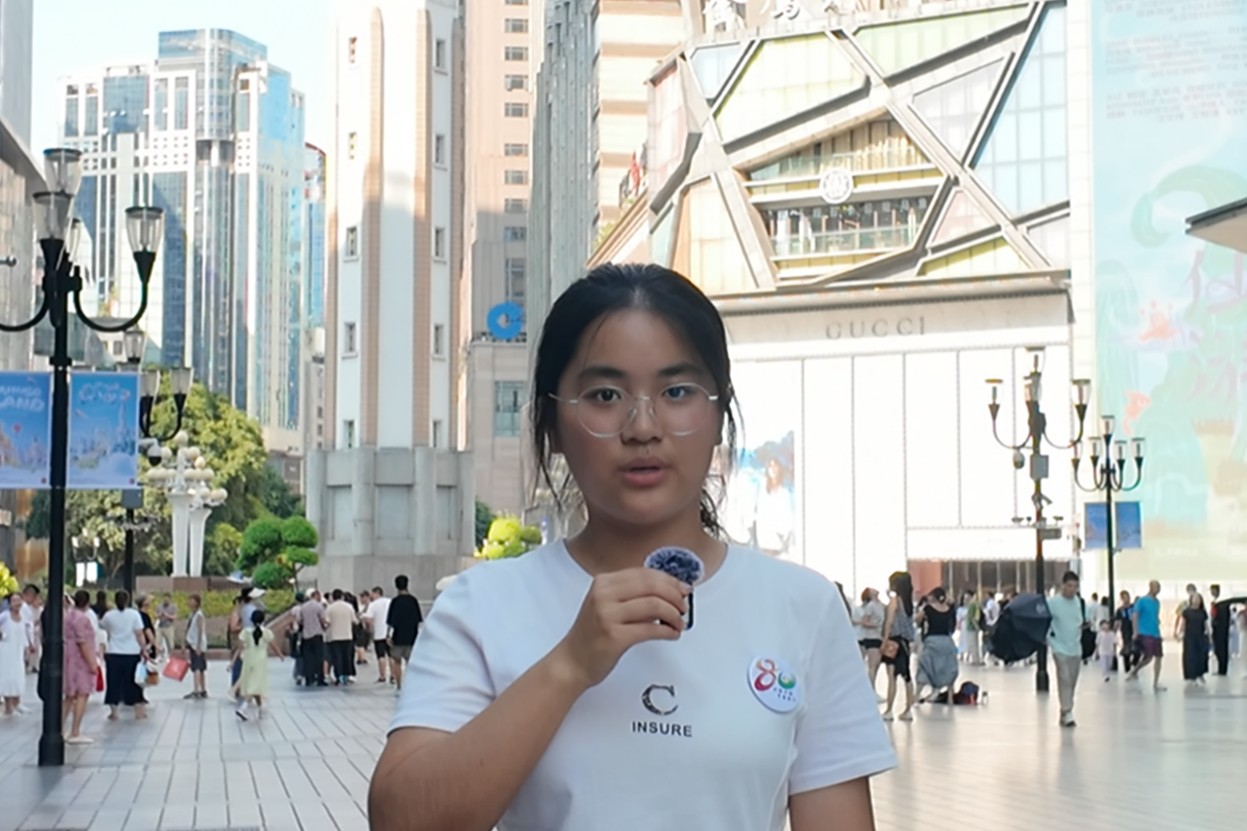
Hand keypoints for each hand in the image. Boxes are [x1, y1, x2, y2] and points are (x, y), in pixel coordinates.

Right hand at [548, 567, 690, 689]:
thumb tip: (671, 591)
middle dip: (675, 595)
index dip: (669, 580)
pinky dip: (667, 631)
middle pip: (651, 586)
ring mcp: (607, 615)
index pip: (644, 573)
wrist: (572, 661)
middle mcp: (604, 594)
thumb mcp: (607, 604)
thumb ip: (633, 595)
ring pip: (654, 605)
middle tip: (684, 606)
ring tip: (678, 623)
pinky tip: (672, 634)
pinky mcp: (614, 636)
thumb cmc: (593, 634)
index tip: (683, 588)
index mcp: (603, 582)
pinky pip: (651, 629)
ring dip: (674, 615)